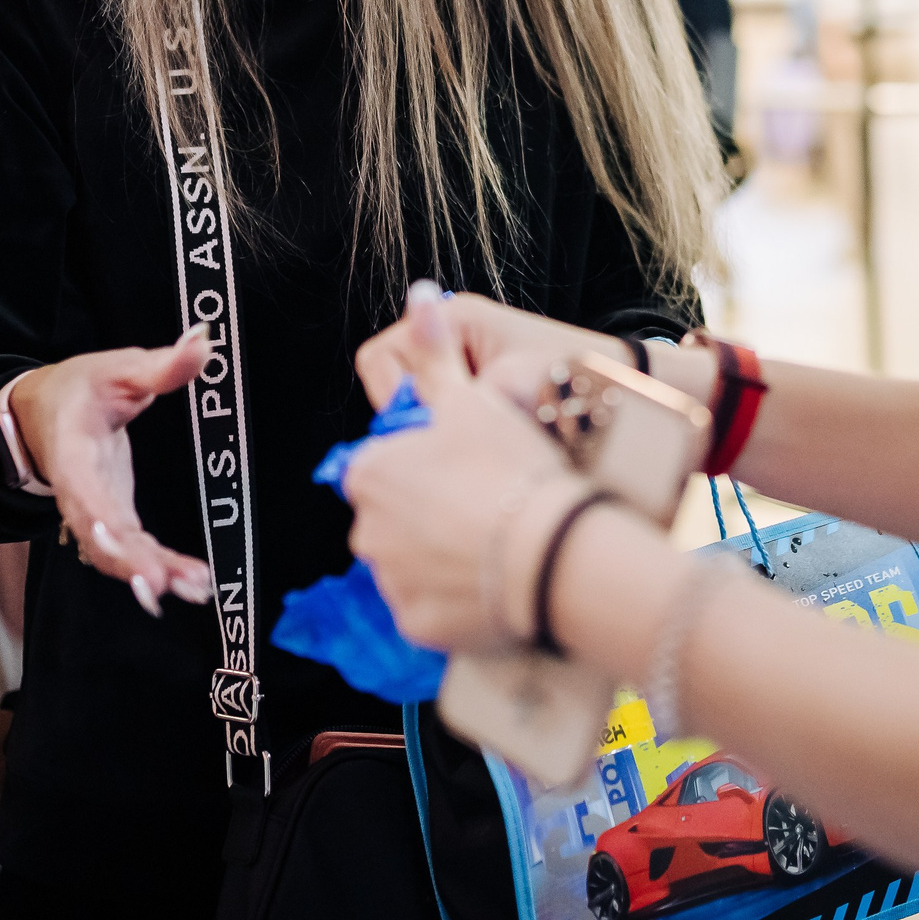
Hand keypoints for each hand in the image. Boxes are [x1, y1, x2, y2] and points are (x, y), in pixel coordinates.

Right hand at [8, 329, 215, 614]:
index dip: (96, 517)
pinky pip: (131, 550)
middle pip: (99, 535)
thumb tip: (204, 342)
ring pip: (116, 552)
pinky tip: (191, 583)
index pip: (82, 490)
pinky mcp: (113, 517)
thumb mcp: (117, 368)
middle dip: (128, 561)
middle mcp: (79, 492)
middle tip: (162, 585)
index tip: (116, 539)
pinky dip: (157, 568)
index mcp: (73, 454)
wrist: (41, 411)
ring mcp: (94, 510)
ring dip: (150, 572)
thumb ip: (161, 366)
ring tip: (193, 588)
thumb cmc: (79, 388)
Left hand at [343, 287, 579, 651]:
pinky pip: (433, 606)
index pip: (387, 460)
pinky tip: (495, 578)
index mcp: (369, 472)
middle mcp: (365, 529)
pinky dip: (457, 596)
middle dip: (432, 508)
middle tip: (488, 498)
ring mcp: (389, 582)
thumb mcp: (470, 397)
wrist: (553, 550)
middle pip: (397, 513)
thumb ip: (435, 349)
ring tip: (498, 539)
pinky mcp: (417, 626)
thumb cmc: (510, 466)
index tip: (468, 460)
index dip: (428, 457)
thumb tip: (420, 293)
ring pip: (413, 561)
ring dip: (444, 552)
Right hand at [353, 291, 630, 416]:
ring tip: (471, 441)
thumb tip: (396, 432)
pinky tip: (481, 444)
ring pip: (418, 403)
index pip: (380, 359)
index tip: (419, 425)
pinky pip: (443, 412)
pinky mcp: (479, 386)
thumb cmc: (569, 381)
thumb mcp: (499, 391)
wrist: (621, 390)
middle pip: (395, 383)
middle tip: (445, 438)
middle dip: (414, 415)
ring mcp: (465, 359)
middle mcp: (454, 333)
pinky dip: (456, 431)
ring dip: (437, 426)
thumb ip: (444, 402)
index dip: (391, 396)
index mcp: (453, 318)